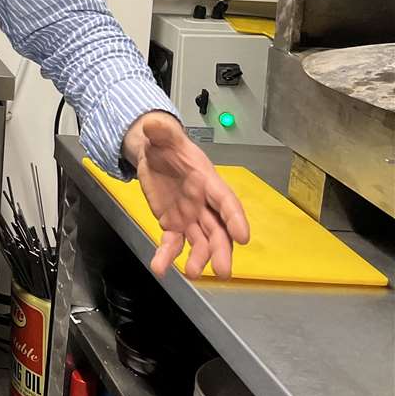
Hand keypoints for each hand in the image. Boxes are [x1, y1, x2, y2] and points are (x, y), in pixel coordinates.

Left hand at [124, 112, 250, 278]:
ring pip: (200, 241)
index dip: (235, 218)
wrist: (153, 154)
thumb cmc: (167, 146)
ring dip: (198, 258)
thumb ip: (161, 131)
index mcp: (207, 181)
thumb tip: (153, 123)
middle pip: (217, 230)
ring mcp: (189, 216)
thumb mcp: (162, 135)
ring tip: (191, 273)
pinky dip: (167, 255)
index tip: (243, 236)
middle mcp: (203, 203)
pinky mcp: (173, 224)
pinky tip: (160, 268)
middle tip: (223, 271)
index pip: (225, 200)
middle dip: (221, 250)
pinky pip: (172, 242)